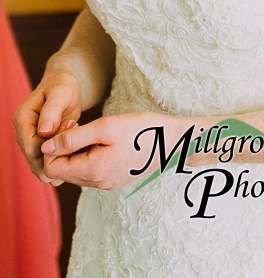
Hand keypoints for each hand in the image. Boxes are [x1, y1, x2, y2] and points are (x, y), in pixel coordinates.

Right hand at [14, 68, 82, 183]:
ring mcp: (29, 144)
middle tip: (79, 139)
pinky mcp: (39, 149)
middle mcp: (22, 135)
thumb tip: (43, 132)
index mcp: (22, 119)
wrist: (63, 89)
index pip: (31, 147)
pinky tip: (76, 152)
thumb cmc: (63, 87)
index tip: (72, 129)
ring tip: (78, 144)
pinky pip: (47, 166)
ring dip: (61, 161)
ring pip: (41, 168)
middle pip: (35, 161)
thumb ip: (52, 111)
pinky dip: (62, 163)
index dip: (53, 146)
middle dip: (58, 156)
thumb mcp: (61, 93)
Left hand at [41, 111, 168, 190]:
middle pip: (62, 170)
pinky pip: (90, 170)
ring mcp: (106, 183)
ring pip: (75, 170)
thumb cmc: (142, 130)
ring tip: (93, 130)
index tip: (70, 125)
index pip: (51, 168)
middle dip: (64, 147)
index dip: (53, 146)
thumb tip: (45, 147)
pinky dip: (89, 155)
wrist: (173, 141)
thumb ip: (73, 138)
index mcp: (93, 171)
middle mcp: (97, 183)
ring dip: (77, 150)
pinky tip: (103, 139)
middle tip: (80, 124)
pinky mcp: (113, 179)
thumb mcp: (106, 126)